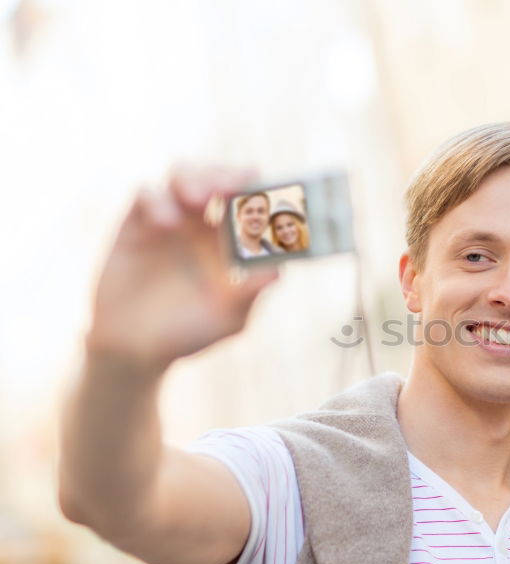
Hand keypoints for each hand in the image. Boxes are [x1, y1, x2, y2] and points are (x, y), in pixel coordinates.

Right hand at [87, 167, 277, 371]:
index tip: (266, 189)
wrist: (134, 346)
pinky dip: (158, 200)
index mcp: (234, 240)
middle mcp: (206, 223)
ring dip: (195, 177)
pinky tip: (166, 224)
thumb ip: (249, 293)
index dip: (261, 188)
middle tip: (230, 185)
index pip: (251, 200)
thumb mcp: (227, 317)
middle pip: (219, 176)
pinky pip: (146, 193)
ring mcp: (171, 218)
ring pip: (183, 173)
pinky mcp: (138, 223)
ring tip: (198, 199)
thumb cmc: (189, 332)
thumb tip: (277, 273)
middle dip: (226, 174)